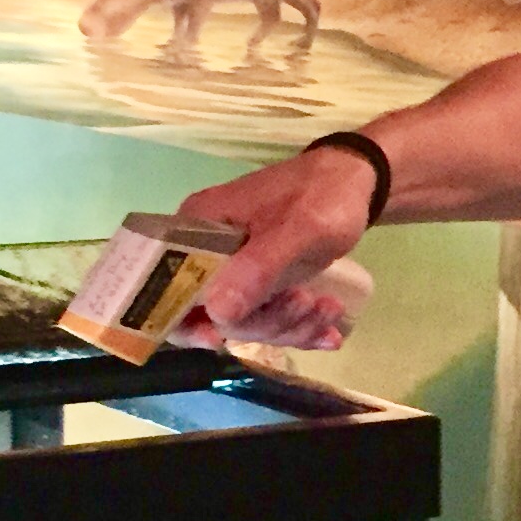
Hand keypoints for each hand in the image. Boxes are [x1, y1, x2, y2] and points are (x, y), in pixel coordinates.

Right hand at [169, 146, 381, 349]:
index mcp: (198, 227)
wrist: (356, 181)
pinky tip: (329, 333)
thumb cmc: (324, 194)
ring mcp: (234, 268)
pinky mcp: (260, 282)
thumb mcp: (300, 228)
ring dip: (289, 325)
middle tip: (306, 302)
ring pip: (246, 321)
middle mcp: (207, 250)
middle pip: (213, 312)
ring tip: (329, 308)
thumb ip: (259, 266)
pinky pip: (269, 318)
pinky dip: (299, 330)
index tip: (216, 338)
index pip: (164, 282)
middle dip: (264, 321)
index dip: (181, 319)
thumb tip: (218, 311)